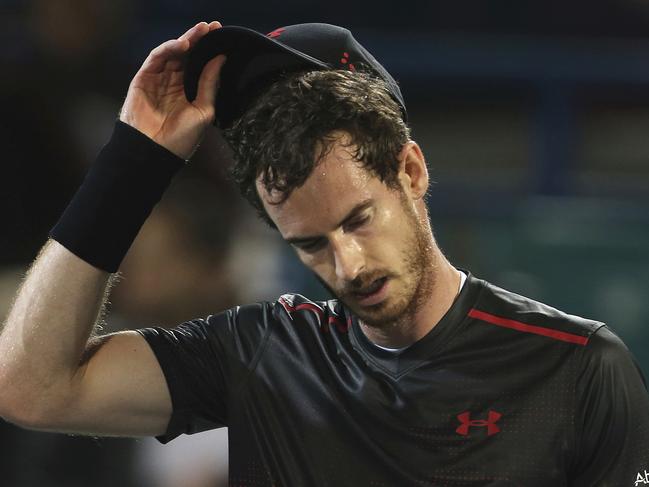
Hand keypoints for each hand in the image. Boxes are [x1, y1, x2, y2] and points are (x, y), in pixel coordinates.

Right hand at [119, 21, 225, 159]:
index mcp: (188, 92)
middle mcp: (173, 83)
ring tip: (201, 31)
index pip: (199, 65)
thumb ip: (210, 84)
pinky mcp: (143, 79)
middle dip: (200, 40)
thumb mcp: (203, 110)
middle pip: (187, 56)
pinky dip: (169, 48)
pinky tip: (183, 44)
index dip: (209, 51)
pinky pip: (156, 58)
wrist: (155, 152)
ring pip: (173, 53)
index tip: (222, 37)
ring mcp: (158, 80)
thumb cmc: (181, 139)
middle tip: (213, 27)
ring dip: (187, 40)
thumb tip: (221, 60)